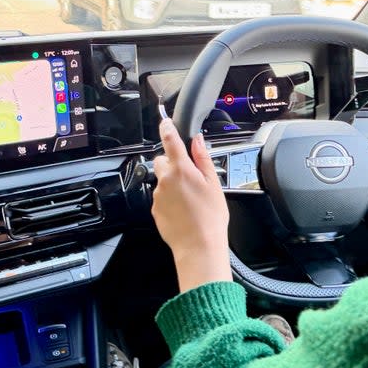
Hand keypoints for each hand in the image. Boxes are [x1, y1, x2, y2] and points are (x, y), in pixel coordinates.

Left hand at [152, 119, 232, 291]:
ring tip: (190, 199)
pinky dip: (170, 199)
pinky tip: (184, 210)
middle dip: (172, 163)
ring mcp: (158, 195)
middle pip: (162, 161)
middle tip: (189, 176)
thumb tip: (197, 140)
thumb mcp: (213, 183)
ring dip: (172, 184)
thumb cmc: (210, 217)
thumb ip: (202, 158)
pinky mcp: (155, 209)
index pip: (169, 140)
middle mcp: (165, 179)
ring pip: (162, 180)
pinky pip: (160, 197)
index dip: (166, 127)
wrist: (199, 246)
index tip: (165, 122)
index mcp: (181, 169)